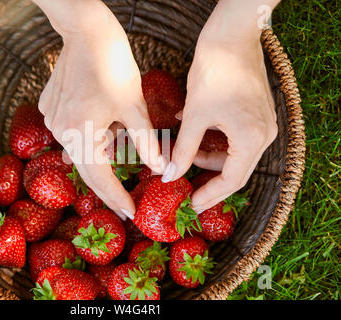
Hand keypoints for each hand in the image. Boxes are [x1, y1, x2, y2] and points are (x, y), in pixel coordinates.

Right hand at [37, 2, 164, 218]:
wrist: (86, 32)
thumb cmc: (114, 65)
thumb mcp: (135, 106)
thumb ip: (146, 142)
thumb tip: (161, 169)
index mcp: (81, 133)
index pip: (100, 178)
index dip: (116, 198)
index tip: (130, 214)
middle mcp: (60, 131)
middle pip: (87, 169)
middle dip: (108, 188)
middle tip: (125, 205)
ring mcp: (52, 120)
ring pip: (80, 150)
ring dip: (100, 156)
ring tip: (118, 144)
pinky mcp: (50, 109)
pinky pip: (71, 133)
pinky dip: (89, 137)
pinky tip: (102, 122)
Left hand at [163, 34, 277, 212]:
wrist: (230, 37)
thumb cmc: (214, 73)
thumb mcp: (195, 116)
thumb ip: (183, 150)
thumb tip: (170, 175)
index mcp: (253, 138)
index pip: (232, 180)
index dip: (209, 195)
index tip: (190, 206)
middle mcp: (264, 135)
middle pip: (235, 170)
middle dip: (208, 179)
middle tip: (185, 188)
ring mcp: (263, 124)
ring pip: (233, 154)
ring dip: (207, 156)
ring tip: (182, 154)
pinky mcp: (256, 114)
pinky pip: (235, 138)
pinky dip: (214, 140)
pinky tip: (192, 133)